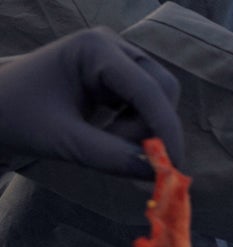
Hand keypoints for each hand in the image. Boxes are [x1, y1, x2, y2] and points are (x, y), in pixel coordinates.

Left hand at [0, 27, 183, 176]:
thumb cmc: (18, 117)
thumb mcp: (62, 141)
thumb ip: (110, 157)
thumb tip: (156, 174)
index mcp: (94, 49)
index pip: (148, 89)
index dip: (165, 129)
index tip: (172, 168)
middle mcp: (113, 46)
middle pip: (162, 90)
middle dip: (150, 128)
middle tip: (125, 156)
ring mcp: (119, 59)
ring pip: (159, 100)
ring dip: (142, 131)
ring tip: (105, 143)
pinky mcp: (120, 77)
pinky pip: (147, 105)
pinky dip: (136, 128)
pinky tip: (109, 136)